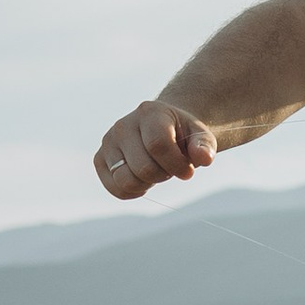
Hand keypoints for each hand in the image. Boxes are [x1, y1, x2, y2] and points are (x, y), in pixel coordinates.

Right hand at [92, 102, 216, 200]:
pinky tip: (144, 181)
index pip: (158, 145)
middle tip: (170, 168)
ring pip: (126, 181)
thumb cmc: (183, 134)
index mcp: (149, 112)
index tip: (189, 171)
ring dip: (148, 184)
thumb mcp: (200, 135)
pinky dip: (133, 192)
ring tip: (156, 171)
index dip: (176, 165)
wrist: (163, 129)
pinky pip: (114, 188)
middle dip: (164, 175)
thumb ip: (204, 146)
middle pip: (143, 168)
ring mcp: (108, 142)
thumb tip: (204, 158)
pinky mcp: (100, 159)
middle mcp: (123, 125)